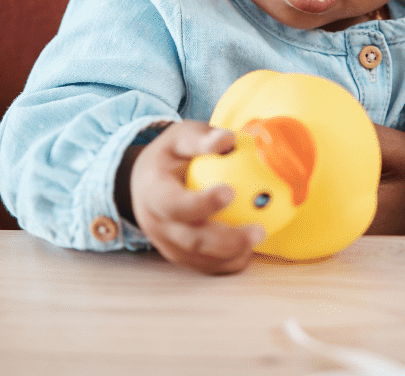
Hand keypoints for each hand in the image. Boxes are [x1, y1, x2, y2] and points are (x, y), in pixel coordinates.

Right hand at [125, 121, 263, 273]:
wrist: (144, 184)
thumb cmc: (168, 157)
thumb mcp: (180, 138)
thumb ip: (201, 139)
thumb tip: (228, 139)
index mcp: (153, 193)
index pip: (175, 204)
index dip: (201, 204)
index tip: (230, 192)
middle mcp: (157, 225)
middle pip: (191, 241)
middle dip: (227, 241)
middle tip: (259, 231)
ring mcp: (168, 245)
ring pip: (201, 260)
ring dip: (233, 255)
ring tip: (260, 238)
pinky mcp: (180, 257)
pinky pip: (207, 266)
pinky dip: (229, 261)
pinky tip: (251, 247)